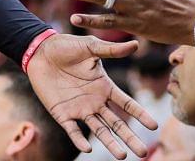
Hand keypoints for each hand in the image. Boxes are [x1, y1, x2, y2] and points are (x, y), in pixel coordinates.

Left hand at [26, 33, 157, 158]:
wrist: (40, 52)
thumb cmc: (66, 47)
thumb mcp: (90, 47)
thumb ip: (111, 50)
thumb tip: (136, 44)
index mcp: (104, 87)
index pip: (126, 103)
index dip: (139, 114)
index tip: (153, 126)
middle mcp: (95, 101)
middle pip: (116, 123)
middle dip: (129, 137)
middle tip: (143, 153)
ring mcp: (80, 109)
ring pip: (99, 130)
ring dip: (110, 143)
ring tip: (122, 156)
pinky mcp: (62, 114)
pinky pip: (73, 130)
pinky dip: (80, 140)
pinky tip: (88, 148)